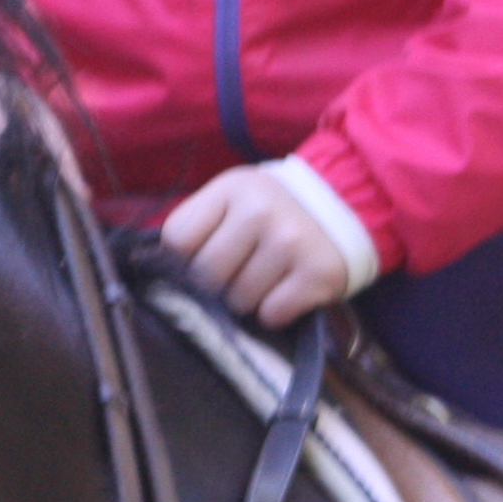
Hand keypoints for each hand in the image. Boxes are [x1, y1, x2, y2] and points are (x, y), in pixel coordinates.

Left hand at [160, 165, 351, 327]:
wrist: (347, 204)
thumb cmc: (274, 208)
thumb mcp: (234, 197)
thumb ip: (198, 224)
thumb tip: (154, 267)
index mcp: (231, 188)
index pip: (178, 238)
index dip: (185, 257)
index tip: (205, 255)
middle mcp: (260, 211)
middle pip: (206, 274)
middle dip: (216, 283)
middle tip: (239, 270)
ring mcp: (290, 243)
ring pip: (238, 300)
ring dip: (247, 299)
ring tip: (266, 277)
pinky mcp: (317, 274)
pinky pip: (272, 314)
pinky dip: (275, 312)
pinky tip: (286, 289)